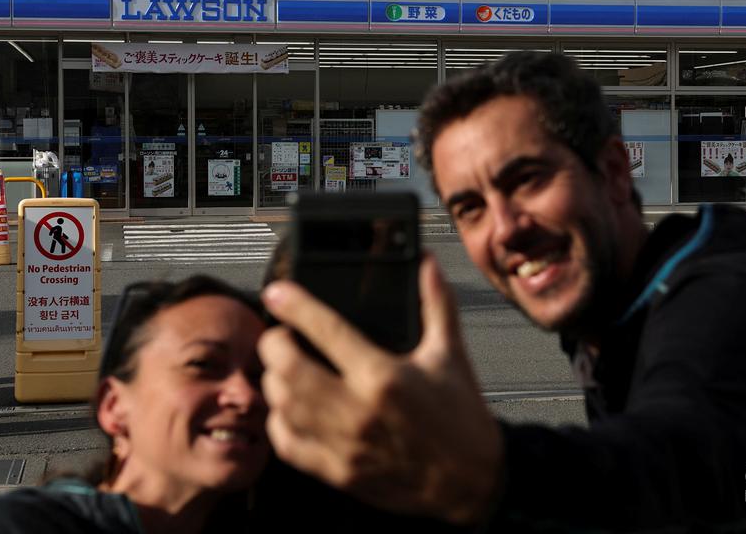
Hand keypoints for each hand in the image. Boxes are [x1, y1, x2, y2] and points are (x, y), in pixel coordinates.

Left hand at [258, 254, 503, 525]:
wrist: (472, 483)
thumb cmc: (462, 420)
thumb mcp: (451, 354)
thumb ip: (436, 303)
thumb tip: (427, 263)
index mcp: (384, 375)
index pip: (326, 330)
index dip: (294, 306)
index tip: (278, 293)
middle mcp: (358, 409)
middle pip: (289, 369)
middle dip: (274, 344)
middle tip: (279, 334)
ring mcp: (344, 444)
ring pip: (283, 406)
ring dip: (274, 381)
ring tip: (282, 367)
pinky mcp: (338, 473)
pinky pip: (288, 446)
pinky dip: (278, 423)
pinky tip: (287, 409)